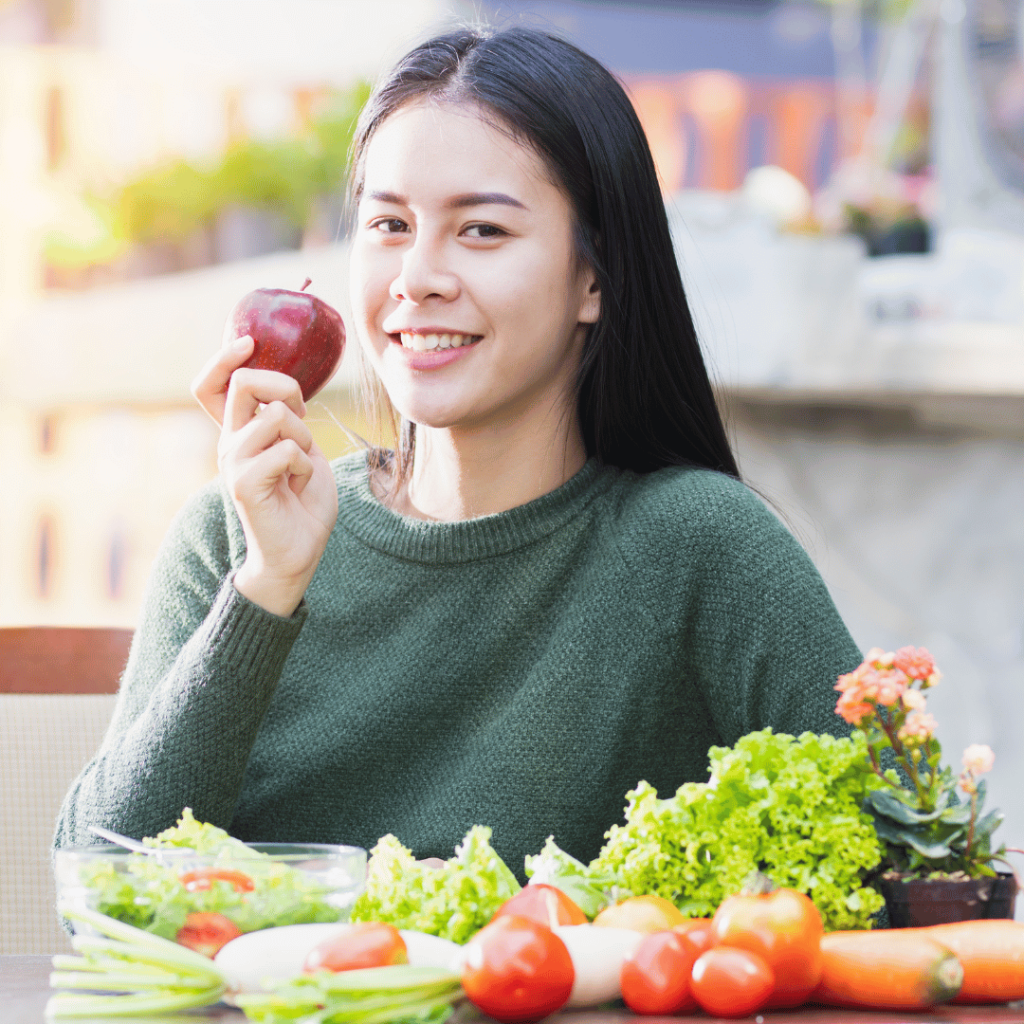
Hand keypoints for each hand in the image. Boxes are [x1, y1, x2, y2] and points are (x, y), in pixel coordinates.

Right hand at [192, 336, 337, 616]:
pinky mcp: (243, 484)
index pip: (210, 386)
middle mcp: (228, 444)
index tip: (248, 342)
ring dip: (302, 437)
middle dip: (286, 388)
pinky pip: (285, 451)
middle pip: (244, 383)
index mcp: (239, 433)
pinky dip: (304, 466)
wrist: (298, 552)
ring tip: (301, 466)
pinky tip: (298, 486)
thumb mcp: (301, 448)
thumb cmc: (303, 501)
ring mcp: (232, 463)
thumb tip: (286, 388)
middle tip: (301, 418)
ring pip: (275, 416)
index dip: (223, 358)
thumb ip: (289, 419)